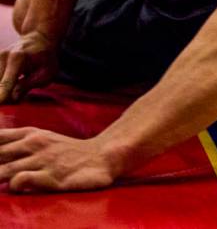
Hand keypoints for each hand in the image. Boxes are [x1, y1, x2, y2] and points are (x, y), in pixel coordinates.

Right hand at [0, 0, 59, 102]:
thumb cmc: (46, 57)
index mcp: (18, 58)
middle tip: (18, 91)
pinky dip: (3, 84)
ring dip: (7, 89)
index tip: (2, 102)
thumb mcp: (46, 73)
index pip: (8, 80)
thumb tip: (12, 98)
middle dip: (6, 93)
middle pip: (0, 84)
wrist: (40, 38)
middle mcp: (3, 56)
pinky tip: (17, 81)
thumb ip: (28, 85)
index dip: (5, 91)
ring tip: (27, 79)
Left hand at [0, 127, 118, 191]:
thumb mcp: (42, 138)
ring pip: (4, 169)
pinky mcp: (50, 176)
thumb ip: (16, 141)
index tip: (2, 158)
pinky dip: (13, 185)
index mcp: (31, 133)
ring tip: (2, 182)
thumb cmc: (68, 151)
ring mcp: (43, 160)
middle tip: (2, 171)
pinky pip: (20, 180)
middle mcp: (35, 143)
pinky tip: (19, 187)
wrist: (102, 156)